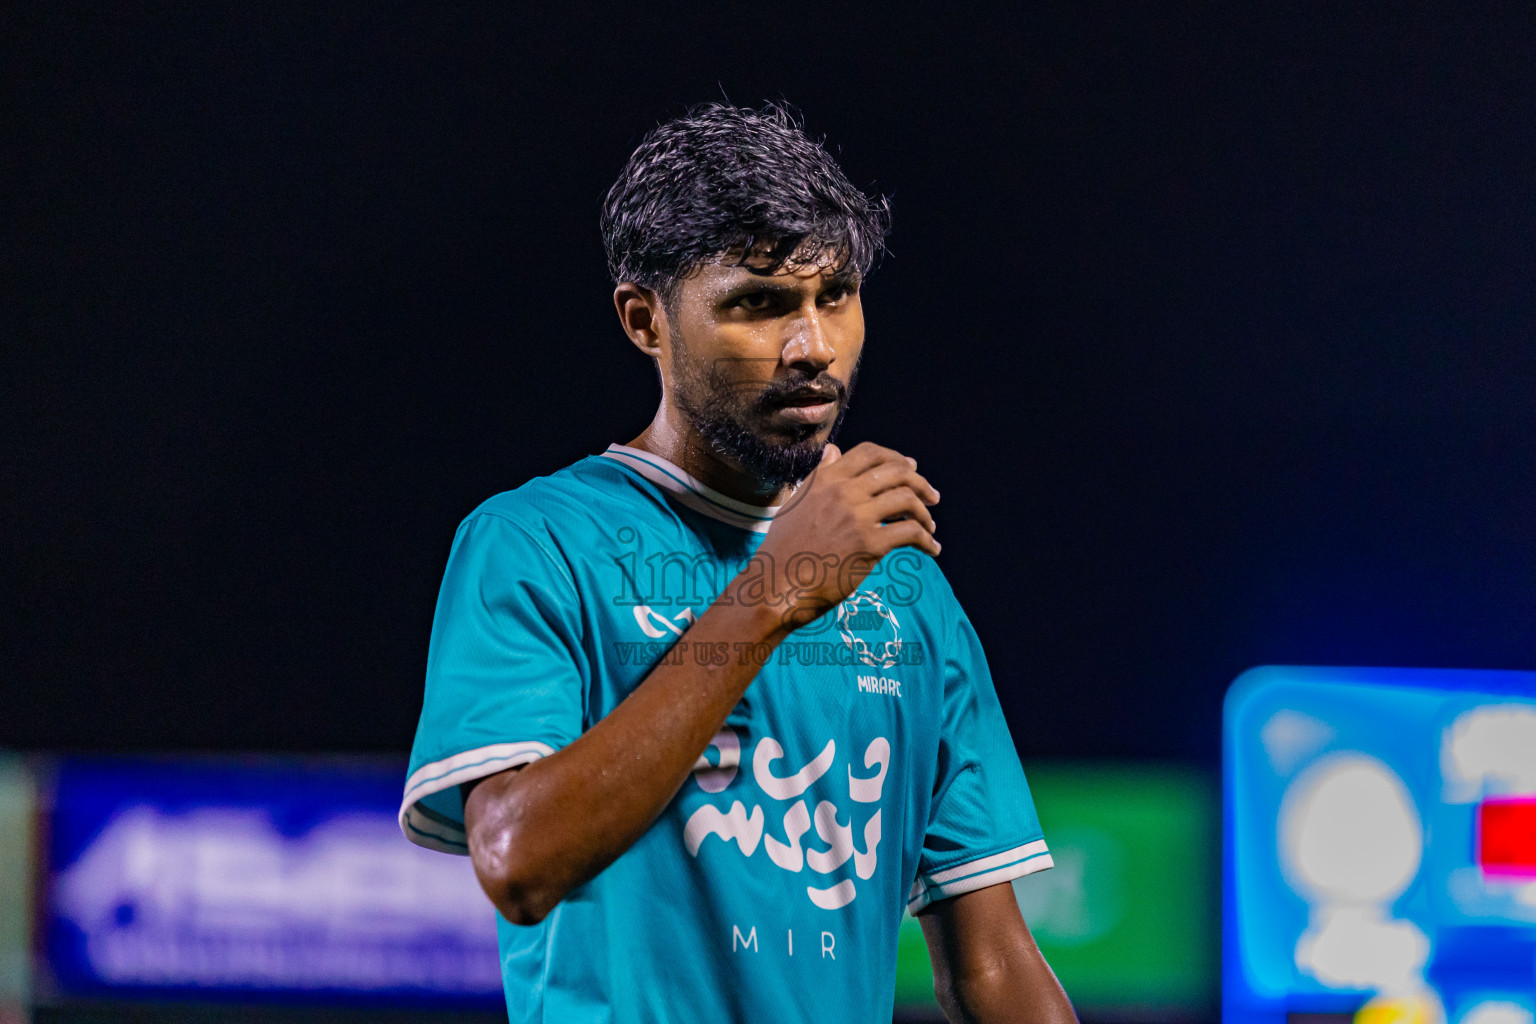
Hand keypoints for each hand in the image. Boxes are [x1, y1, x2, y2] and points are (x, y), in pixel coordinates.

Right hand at [751, 441, 939, 630]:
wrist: (776, 586)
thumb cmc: (784, 549)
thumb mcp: (796, 502)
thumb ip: (819, 475)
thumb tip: (833, 451)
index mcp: (826, 479)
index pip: (870, 453)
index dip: (896, 458)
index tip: (911, 469)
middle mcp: (844, 492)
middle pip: (896, 472)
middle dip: (920, 482)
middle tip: (931, 497)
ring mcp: (857, 517)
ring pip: (907, 499)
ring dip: (925, 512)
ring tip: (929, 526)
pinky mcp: (869, 545)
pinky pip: (911, 533)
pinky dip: (927, 540)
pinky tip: (931, 549)